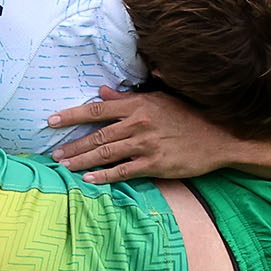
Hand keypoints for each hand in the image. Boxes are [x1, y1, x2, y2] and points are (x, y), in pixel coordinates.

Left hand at [47, 87, 236, 183]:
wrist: (218, 137)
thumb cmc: (188, 116)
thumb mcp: (159, 100)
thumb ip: (128, 98)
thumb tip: (102, 91)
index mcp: (138, 105)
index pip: (97, 109)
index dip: (72, 115)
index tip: (52, 121)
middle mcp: (139, 123)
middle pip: (97, 135)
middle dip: (72, 145)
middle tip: (54, 153)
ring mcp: (146, 145)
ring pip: (106, 153)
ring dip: (82, 161)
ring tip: (64, 166)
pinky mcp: (155, 164)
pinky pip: (124, 171)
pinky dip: (105, 175)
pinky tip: (89, 179)